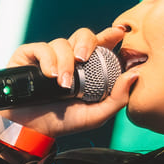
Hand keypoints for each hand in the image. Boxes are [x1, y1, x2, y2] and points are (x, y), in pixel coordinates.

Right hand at [0, 26, 138, 139]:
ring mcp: (49, 56)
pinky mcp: (29, 56)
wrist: (33, 130)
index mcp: (87, 69)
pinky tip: (50, 76)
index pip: (101, 46)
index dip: (110, 35)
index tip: (118, 33)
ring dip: (65, 63)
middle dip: (86, 43)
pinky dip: (48, 60)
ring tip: (62, 84)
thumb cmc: (64, 122)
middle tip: (84, 58)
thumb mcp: (96, 115)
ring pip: (62, 43)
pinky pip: (41, 47)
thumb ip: (117, 98)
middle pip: (83, 36)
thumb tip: (135, 75)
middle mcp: (69, 59)